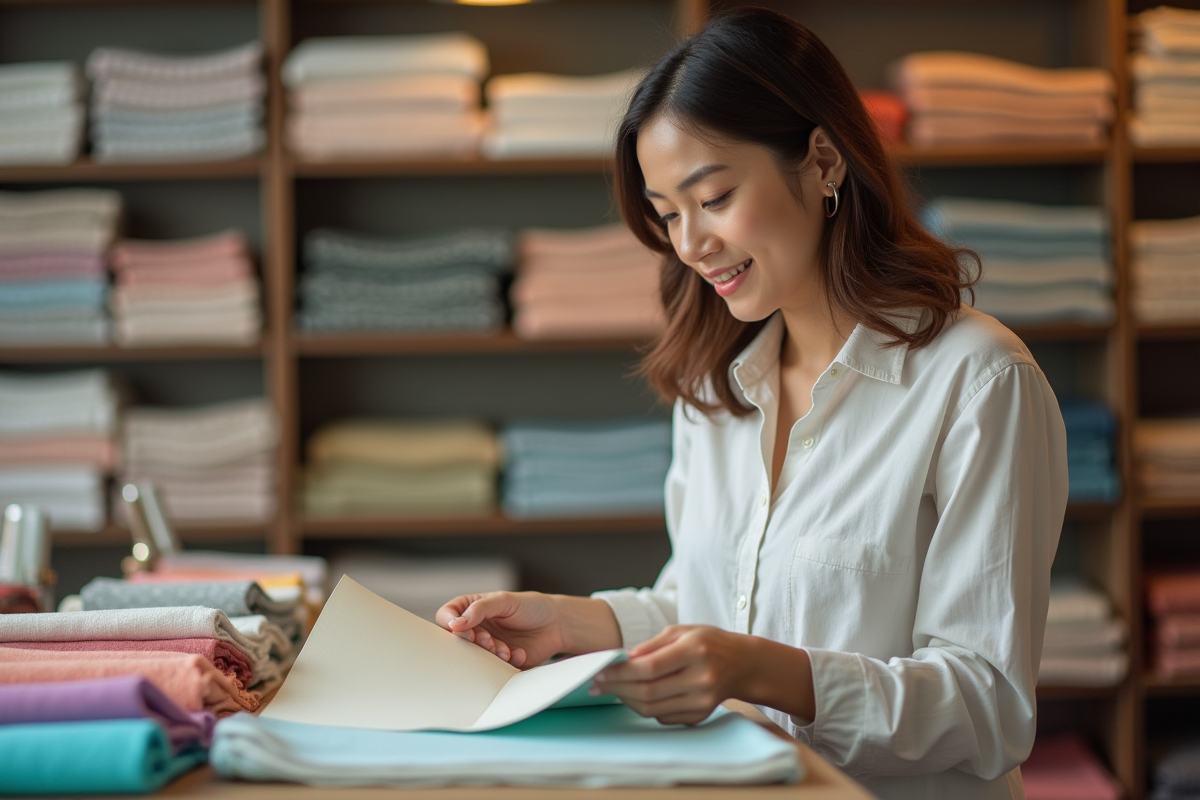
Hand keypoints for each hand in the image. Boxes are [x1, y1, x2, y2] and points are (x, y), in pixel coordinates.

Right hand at [435, 591, 565, 668]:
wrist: (557, 625)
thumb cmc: (531, 607)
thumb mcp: (505, 600)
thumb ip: (480, 609)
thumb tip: (457, 623)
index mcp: (472, 609)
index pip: (447, 616)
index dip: (450, 623)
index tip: (460, 628)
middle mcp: (476, 628)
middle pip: (457, 640)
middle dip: (472, 643)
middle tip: (488, 641)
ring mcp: (486, 646)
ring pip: (472, 657)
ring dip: (488, 655)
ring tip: (505, 650)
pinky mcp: (499, 663)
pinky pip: (492, 669)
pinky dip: (504, 663)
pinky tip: (519, 654)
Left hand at [590, 624, 752, 724]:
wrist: (742, 664)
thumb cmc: (708, 642)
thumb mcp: (681, 631)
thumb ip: (651, 646)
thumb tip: (622, 660)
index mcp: (694, 651)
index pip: (649, 668)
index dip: (620, 672)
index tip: (600, 671)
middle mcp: (701, 679)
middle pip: (648, 692)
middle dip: (617, 688)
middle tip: (597, 684)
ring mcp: (701, 701)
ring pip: (652, 709)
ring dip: (626, 699)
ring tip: (613, 689)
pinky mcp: (699, 716)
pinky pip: (662, 716)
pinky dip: (644, 707)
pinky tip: (635, 695)